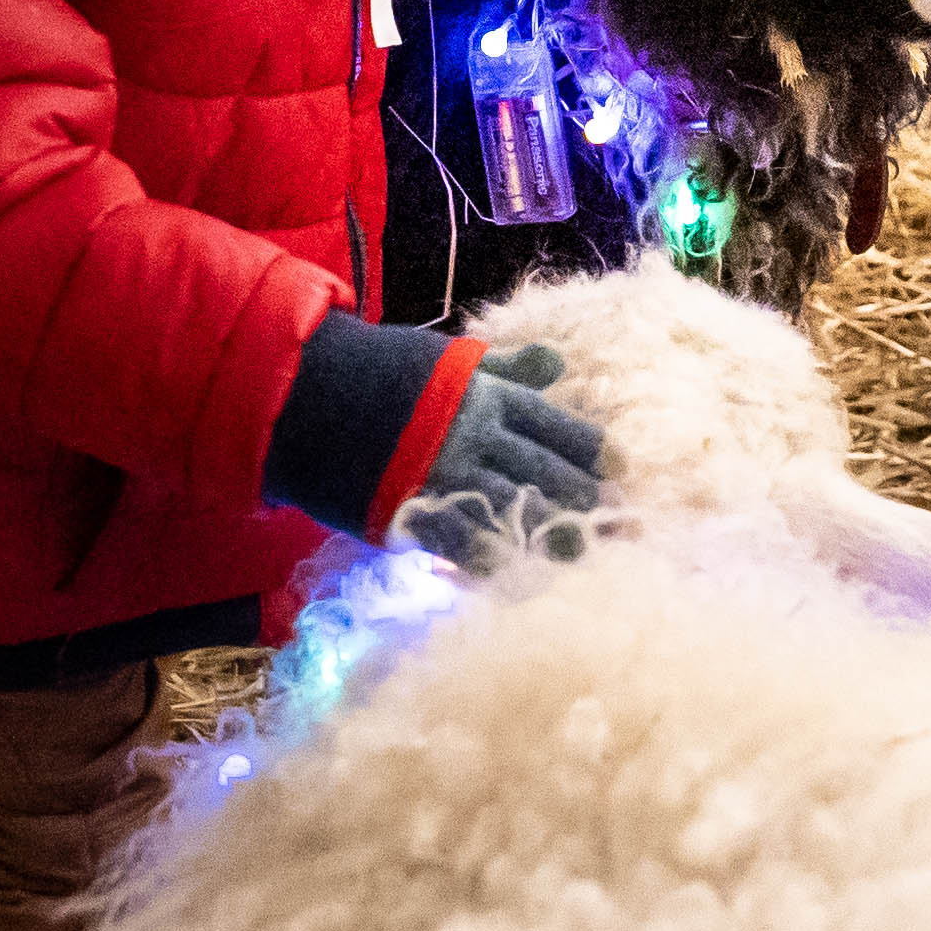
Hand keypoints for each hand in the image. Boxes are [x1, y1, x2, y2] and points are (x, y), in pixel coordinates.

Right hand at [393, 344, 604, 565]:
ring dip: (546, 530)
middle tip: (613, 521)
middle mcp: (474, 434)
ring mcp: (443, 472)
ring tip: (580, 552)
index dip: (590, 449)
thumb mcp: (449, 359)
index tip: (623, 469)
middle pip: (543, 469)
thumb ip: (505, 368)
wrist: (307, 390)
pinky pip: (458, 535)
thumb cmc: (381, 372)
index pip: (554, 424)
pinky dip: (486, 554)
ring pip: (510, 503)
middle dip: (579, 496)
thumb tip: (557, 360)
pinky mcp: (409, 505)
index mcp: (486, 395)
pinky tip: (512, 571)